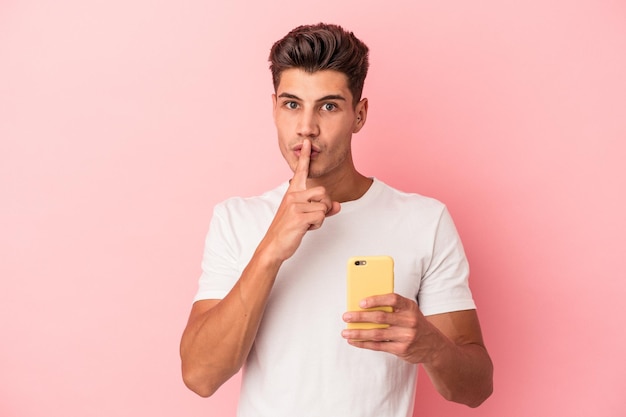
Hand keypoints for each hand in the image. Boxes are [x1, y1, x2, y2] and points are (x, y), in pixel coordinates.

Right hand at [260, 139, 339, 261]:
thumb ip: (322, 209)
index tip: (307, 142)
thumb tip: (338, 206)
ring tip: (305, 223)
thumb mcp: (305, 216)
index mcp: (292, 192)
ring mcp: (294, 205)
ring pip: (324, 206)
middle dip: (324, 206)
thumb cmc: (287, 229)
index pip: (300, 171)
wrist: (273, 246)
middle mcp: (292, 195)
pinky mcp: (298, 216)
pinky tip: (304, 229)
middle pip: (323, 192)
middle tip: (312, 217)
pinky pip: (321, 217)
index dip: (305, 156)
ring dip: (320, 218)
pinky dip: (317, 225)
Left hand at [341, 293, 443, 363]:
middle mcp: (409, 321)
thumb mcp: (409, 311)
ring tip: (345, 331)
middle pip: (380, 317)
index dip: (376, 300)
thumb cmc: (415, 323)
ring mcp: (406, 336)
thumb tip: (363, 306)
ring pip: (377, 334)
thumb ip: (392, 307)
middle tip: (346, 316)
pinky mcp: (401, 349)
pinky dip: (364, 343)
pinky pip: (378, 346)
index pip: (392, 299)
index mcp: (410, 307)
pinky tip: (354, 341)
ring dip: (358, 333)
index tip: (360, 302)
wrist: (434, 346)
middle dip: (360, 317)